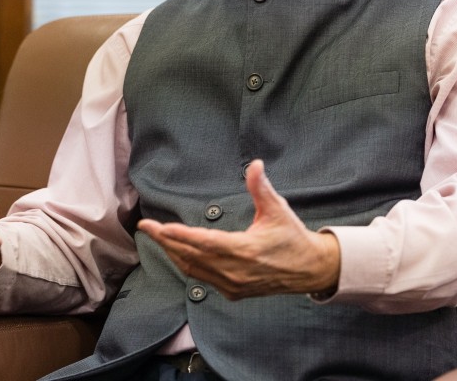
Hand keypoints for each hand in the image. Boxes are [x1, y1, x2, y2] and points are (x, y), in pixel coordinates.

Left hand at [137, 160, 339, 299]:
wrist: (309, 270)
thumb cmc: (292, 237)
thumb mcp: (278, 210)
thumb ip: (261, 188)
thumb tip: (255, 164)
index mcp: (245, 250)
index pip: (204, 243)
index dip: (180, 236)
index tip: (160, 227)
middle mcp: (235, 271)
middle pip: (191, 256)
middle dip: (166, 241)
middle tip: (146, 227)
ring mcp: (233, 284)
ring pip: (193, 270)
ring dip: (173, 253)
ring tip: (157, 237)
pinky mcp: (233, 292)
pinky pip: (202, 278)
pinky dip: (186, 264)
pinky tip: (177, 253)